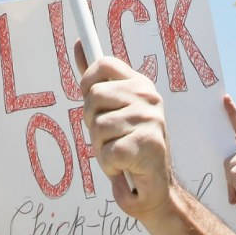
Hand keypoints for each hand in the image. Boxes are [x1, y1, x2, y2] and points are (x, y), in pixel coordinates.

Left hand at [77, 43, 173, 219]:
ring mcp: (150, 118)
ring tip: (118, 154)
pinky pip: (108, 152)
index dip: (87, 82)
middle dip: (92, 123)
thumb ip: (96, 80)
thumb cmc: (130, 147)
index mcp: (139, 84)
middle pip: (93, 96)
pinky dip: (110, 166)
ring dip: (101, 148)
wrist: (156, 189)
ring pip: (98, 127)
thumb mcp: (113, 109)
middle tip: (109, 136)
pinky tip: (124, 166)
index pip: (103, 63)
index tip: (89, 100)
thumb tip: (79, 44)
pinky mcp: (148, 144)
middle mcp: (147, 96)